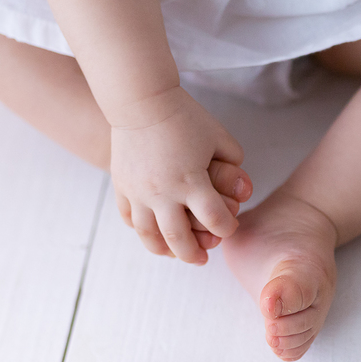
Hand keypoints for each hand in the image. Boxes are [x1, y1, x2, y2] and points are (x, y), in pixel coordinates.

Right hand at [110, 86, 251, 264]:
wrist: (141, 101)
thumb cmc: (184, 116)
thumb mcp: (219, 136)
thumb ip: (233, 163)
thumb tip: (238, 186)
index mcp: (191, 181)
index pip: (214, 220)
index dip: (226, 228)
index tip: (228, 226)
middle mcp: (163, 192)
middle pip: (179, 239)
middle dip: (194, 254)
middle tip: (203, 259)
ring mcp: (139, 192)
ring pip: (149, 236)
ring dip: (165, 251)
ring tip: (176, 255)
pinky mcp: (122, 187)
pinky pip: (129, 219)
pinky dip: (142, 231)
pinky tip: (153, 234)